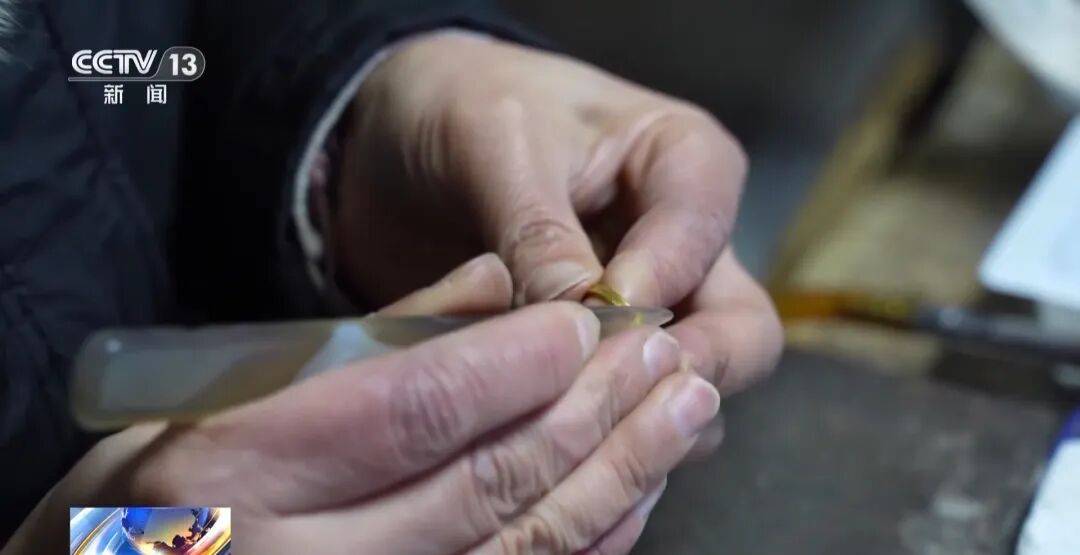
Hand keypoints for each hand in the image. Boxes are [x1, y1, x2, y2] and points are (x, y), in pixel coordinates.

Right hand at [4, 261, 718, 554]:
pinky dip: (589, 541)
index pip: (414, 408)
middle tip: (664, 352)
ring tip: (681, 409)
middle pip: (488, 480)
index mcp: (238, 471)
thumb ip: (368, 339)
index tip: (588, 318)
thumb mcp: (227, 391)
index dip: (518, 363)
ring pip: (522, 544)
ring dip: (617, 474)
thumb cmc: (155, 487)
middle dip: (594, 412)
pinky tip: (637, 492)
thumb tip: (498, 286)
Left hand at [334, 34, 781, 453]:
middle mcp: (685, 250)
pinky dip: (586, 433)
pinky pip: (623, 421)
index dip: (656, 282)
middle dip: (685, 373)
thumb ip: (542, 232)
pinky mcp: (598, 364)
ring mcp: (647, 317)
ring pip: (690, 395)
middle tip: (609, 395)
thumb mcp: (497, 146)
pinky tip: (528, 435)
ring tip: (555, 419)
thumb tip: (584, 324)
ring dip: (630, 415)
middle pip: (739, 334)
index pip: (704, 232)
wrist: (392, 143)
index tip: (593, 315)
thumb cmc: (460, 109)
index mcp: (684, 165)